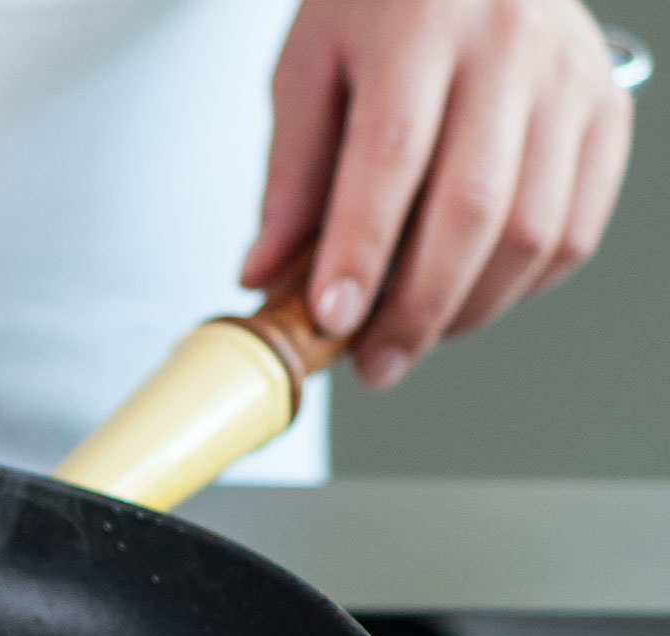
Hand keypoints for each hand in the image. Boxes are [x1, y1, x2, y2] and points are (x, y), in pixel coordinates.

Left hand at [242, 0, 632, 388]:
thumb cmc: (380, 1)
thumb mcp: (309, 67)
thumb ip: (291, 174)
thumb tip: (267, 275)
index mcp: (421, 20)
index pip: (392, 155)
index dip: (361, 250)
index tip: (330, 317)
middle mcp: (510, 45)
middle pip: (473, 207)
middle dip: (416, 307)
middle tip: (370, 361)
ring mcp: (570, 79)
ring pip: (534, 230)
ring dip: (468, 310)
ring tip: (409, 338)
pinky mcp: (607, 111)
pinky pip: (577, 229)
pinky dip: (520, 286)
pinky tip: (468, 298)